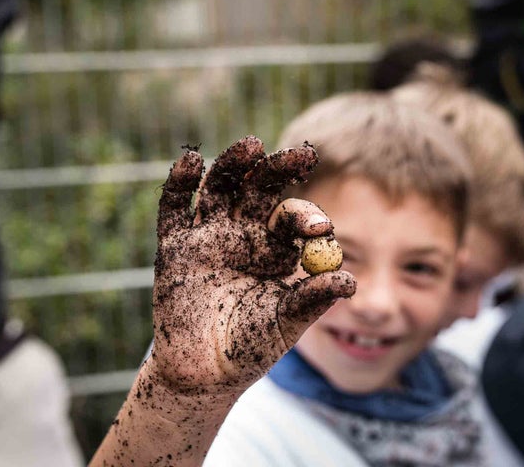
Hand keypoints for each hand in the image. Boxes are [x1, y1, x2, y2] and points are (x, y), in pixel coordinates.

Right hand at [150, 136, 355, 393]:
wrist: (204, 375)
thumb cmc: (250, 347)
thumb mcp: (285, 323)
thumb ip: (312, 299)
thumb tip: (350, 279)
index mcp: (274, 247)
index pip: (292, 217)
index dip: (306, 217)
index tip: (320, 228)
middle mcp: (241, 233)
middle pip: (258, 189)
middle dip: (277, 170)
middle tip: (300, 156)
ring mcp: (207, 236)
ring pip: (219, 188)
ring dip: (233, 164)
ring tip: (251, 146)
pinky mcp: (173, 246)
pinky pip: (174, 208)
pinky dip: (179, 183)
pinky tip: (192, 162)